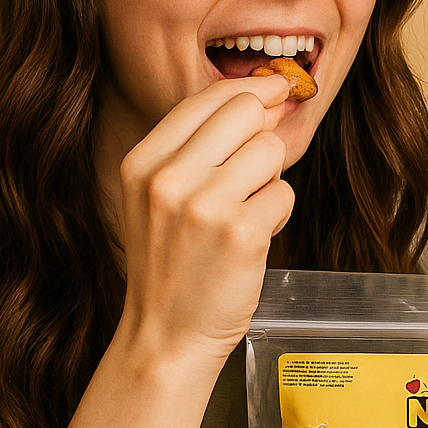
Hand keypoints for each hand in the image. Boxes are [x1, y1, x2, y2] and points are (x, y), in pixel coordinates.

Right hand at [117, 76, 293, 367]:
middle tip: (255, 172)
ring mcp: (203, 206)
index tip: (275, 93)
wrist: (165, 338)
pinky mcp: (240, 234)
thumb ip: (201, 148)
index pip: (209, 96)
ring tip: (245, 215)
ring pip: (271, 151)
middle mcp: (167, 178)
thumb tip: (267, 98)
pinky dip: (277, 217)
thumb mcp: (159, 197)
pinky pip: (285, 195)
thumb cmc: (172, 266)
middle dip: (262, 136)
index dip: (251, 89)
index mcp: (142, 161)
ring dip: (270, 182)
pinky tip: (252, 240)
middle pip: (246, 110)